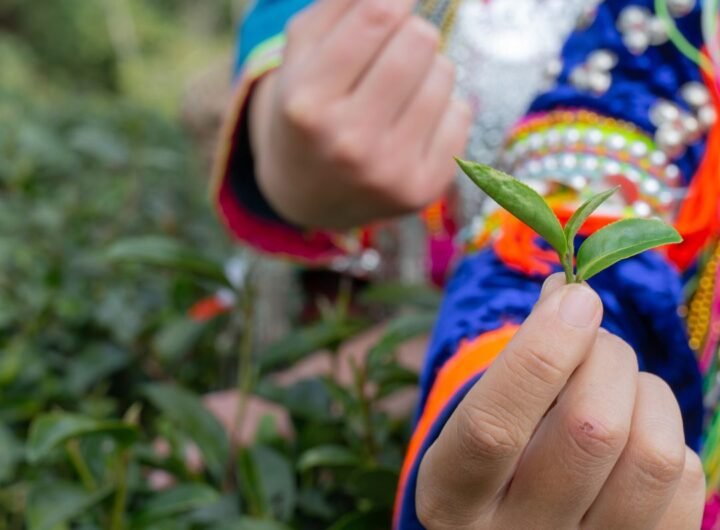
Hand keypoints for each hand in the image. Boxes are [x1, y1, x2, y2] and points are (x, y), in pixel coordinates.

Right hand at [249, 0, 470, 229]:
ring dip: (429, 69)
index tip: (402, 0)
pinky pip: (461, 112)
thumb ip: (339, 4)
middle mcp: (348, 142)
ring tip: (400, 90)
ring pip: (444, 73)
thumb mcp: (300, 56)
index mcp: (308, 102)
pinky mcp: (423, 188)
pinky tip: (413, 124)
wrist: (307, 193)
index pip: (377, 17)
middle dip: (412, 32)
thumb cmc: (309, 110)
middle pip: (419, 41)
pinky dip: (443, 107)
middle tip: (396, 49)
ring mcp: (389, 171)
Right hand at [416, 274, 705, 528]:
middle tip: (593, 335)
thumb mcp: (475, 415)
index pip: (493, 428)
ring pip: (652, 455)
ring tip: (617, 383)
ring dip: (644, 390)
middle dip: (606, 356)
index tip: (575, 298)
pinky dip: (665, 431)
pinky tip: (633, 431)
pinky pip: (685, 481)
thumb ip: (515, 358)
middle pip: (591, 432)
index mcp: (451, 497)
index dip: (540, 355)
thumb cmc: (491, 458)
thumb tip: (568, 291)